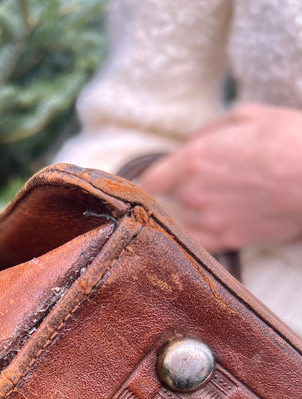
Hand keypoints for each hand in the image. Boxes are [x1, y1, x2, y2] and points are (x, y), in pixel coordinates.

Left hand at [140, 104, 301, 251]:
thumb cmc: (290, 140)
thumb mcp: (248, 116)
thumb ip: (210, 132)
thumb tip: (193, 143)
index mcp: (193, 160)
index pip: (151, 179)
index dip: (152, 180)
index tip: (155, 181)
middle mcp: (195, 194)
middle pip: (172, 198)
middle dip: (185, 187)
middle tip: (215, 178)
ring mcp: (211, 221)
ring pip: (187, 219)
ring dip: (197, 211)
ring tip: (227, 198)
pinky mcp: (229, 240)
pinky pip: (200, 242)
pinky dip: (204, 234)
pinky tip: (222, 221)